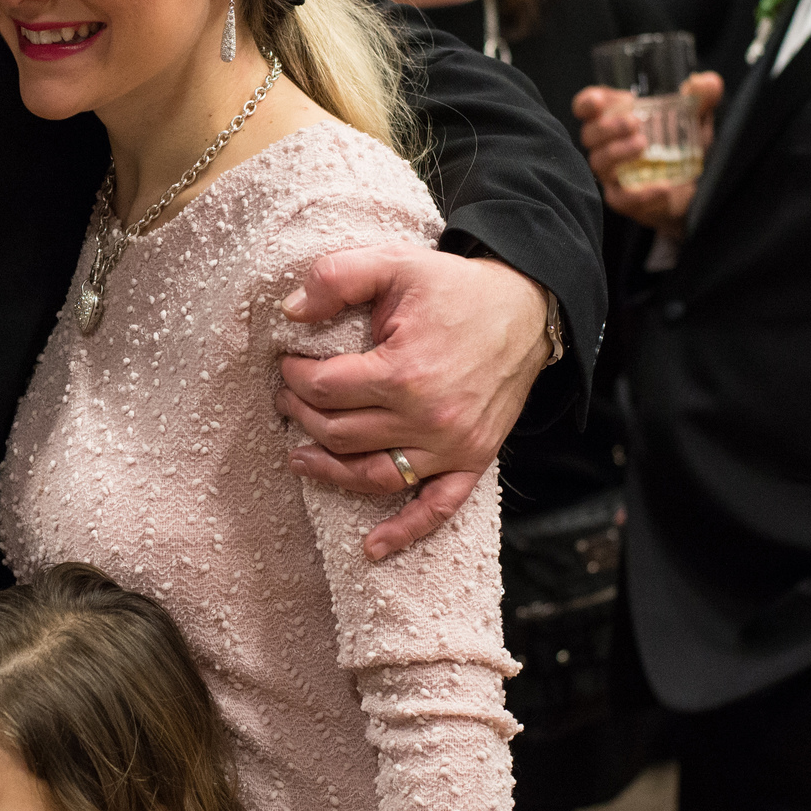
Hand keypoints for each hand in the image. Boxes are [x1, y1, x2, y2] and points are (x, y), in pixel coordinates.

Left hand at [274, 244, 547, 559]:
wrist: (524, 309)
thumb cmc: (453, 288)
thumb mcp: (394, 262)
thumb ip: (336, 277)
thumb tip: (290, 312)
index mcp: (404, 371)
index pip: (325, 389)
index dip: (294, 376)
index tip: (286, 363)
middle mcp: (428, 418)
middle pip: (340, 434)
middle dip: (302, 416)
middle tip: (286, 398)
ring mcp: (452, 446)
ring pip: (372, 476)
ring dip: (328, 471)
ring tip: (299, 457)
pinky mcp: (473, 461)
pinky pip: (436, 508)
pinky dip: (404, 531)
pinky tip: (372, 548)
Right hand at [571, 72, 722, 235]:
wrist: (693, 190)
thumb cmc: (682, 147)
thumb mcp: (695, 119)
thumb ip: (702, 98)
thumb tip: (706, 82)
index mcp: (614, 119)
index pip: (586, 107)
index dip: (586, 103)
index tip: (599, 102)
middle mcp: (605, 146)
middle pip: (589, 134)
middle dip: (607, 127)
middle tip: (634, 122)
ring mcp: (611, 174)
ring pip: (600, 163)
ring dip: (618, 152)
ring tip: (643, 145)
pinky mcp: (623, 200)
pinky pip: (622, 198)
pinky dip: (642, 193)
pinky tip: (663, 186)